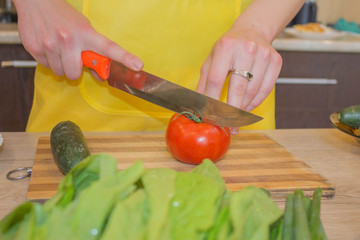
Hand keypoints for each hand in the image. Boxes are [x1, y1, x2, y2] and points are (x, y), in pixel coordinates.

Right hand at [13, 0, 142, 79]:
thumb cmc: (63, 16)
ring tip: (59, 50)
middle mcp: (68, 40)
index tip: (137, 65)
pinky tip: (49, 47)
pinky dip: (48, 61)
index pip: (108, 48)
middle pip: (74, 73)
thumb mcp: (83, 28)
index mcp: (85, 33)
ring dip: (61, 66)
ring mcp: (50, 44)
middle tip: (73, 58)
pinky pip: (45, 66)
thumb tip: (100, 75)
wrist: (36, 1)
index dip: (124, 58)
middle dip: (75, 70)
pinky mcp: (34, 48)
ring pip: (60, 72)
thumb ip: (93, 51)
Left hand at [196, 27, 281, 111]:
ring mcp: (264, 55)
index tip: (209, 115)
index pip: (216, 80)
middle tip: (226, 126)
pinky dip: (255, 103)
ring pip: (252, 92)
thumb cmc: (228, 48)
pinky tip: (246, 108)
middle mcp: (246, 49)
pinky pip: (265, 90)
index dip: (212, 101)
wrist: (252, 31)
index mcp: (225, 47)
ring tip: (235, 117)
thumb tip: (198, 105)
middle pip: (237, 89)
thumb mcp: (211, 59)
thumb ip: (204, 82)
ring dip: (242, 109)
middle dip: (230, 112)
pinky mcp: (276, 61)